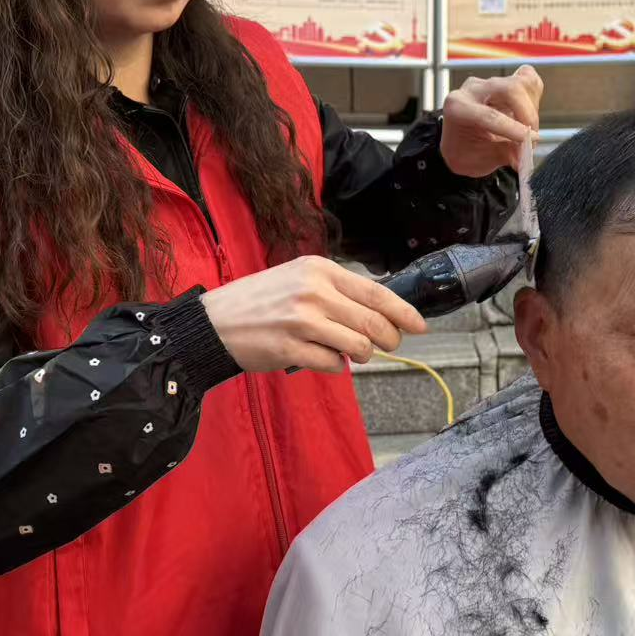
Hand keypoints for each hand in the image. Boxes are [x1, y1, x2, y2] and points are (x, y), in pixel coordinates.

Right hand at [201, 256, 428, 373]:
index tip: (420, 325)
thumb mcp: (299, 278)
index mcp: (319, 269)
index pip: (375, 291)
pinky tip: (319, 357)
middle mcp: (313, 291)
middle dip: (389, 339)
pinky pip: (334, 364)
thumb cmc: (260, 301)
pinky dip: (334, 365)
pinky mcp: (290, 348)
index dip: (403, 312)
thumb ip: (337, 290)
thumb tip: (381, 312)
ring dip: (360, 355)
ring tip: (347, 351)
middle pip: (373, 323)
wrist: (214, 322)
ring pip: (358, 347)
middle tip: (386, 345)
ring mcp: (301, 320)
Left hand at [439, 65, 542, 177]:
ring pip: (521, 83)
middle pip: (509, 89)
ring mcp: (489, 82)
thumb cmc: (468, 152)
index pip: (489, 114)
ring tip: (529, 129)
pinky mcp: (504, 80)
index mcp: (458, 107)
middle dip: (527, 114)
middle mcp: (472, 90)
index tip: (531, 141)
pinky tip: (528, 114)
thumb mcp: (482, 160)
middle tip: (532, 139)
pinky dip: (534, 97)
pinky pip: (527, 78)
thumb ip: (506, 154)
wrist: (461, 144)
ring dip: (532, 108)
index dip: (513, 128)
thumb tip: (525, 156)